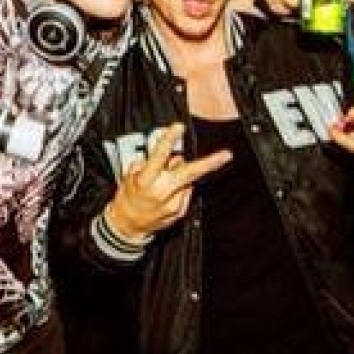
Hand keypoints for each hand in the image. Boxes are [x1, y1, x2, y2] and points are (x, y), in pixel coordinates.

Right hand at [105, 123, 232, 241]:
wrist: (127, 226)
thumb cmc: (126, 200)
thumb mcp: (128, 177)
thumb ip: (145, 164)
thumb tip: (165, 155)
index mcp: (146, 181)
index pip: (159, 155)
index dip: (169, 140)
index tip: (178, 127)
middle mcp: (162, 192)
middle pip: (190, 173)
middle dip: (210, 163)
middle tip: (226, 154)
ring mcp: (173, 204)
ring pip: (187, 181)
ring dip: (182, 174)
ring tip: (167, 175)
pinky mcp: (179, 211)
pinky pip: (185, 192)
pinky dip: (180, 187)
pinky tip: (168, 190)